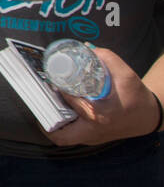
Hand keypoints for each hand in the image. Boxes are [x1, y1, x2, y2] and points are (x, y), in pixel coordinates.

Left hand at [46, 48, 160, 146]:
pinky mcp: (91, 139)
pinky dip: (61, 125)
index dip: (58, 88)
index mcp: (100, 115)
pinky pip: (70, 136)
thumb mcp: (126, 75)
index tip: (51, 77)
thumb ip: (107, 58)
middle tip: (38, 99)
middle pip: (60, 134)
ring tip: (43, 103)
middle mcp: (93, 131)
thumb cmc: (136, 97)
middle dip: (44, 118)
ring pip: (63, 137)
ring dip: (51, 123)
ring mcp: (92, 138)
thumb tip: (86, 47)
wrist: (148, 116)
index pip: (70, 101)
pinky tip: (56, 108)